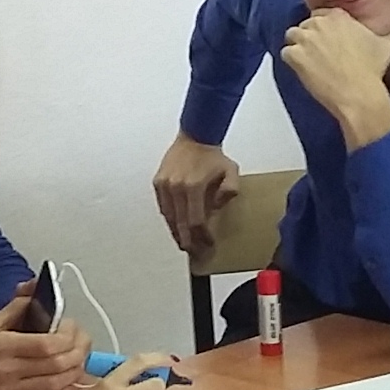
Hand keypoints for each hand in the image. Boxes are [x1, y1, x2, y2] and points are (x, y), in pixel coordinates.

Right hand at [152, 135, 241, 253]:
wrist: (195, 137)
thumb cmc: (212, 155)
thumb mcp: (231, 172)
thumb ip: (229, 191)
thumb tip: (217, 208)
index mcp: (194, 186)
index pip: (197, 221)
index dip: (202, 236)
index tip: (208, 244)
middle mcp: (177, 187)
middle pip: (181, 224)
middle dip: (188, 241)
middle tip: (194, 252)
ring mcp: (165, 185)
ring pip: (169, 218)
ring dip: (177, 233)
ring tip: (184, 244)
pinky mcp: (158, 182)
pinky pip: (163, 207)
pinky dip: (169, 219)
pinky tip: (176, 226)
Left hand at [279, 8, 389, 149]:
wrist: (359, 94)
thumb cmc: (372, 70)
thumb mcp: (388, 42)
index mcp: (339, 15)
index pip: (322, 14)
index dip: (325, 29)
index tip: (330, 41)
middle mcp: (320, 23)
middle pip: (306, 24)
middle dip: (311, 37)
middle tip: (321, 55)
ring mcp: (305, 38)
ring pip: (293, 36)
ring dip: (299, 47)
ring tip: (312, 63)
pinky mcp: (295, 55)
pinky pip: (286, 53)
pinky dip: (292, 62)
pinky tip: (305, 71)